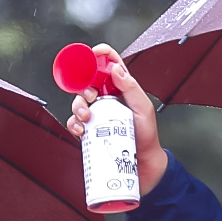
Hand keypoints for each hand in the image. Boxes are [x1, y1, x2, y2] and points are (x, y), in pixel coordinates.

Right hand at [61, 43, 168, 193]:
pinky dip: (74, 125)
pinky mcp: (90, 131)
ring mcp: (98, 116)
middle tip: (92, 98)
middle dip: (84, 87)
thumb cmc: (147, 137)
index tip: (93, 55)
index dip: (100, 56)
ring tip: (87, 119)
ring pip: (78, 103)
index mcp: (121, 89)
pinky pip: (75, 123)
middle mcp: (108, 100)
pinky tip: (82, 131)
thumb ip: (131, 88)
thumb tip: (116, 69)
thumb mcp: (143, 109)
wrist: (143, 165)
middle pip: (88, 83)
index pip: (109, 65)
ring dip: (78, 107)